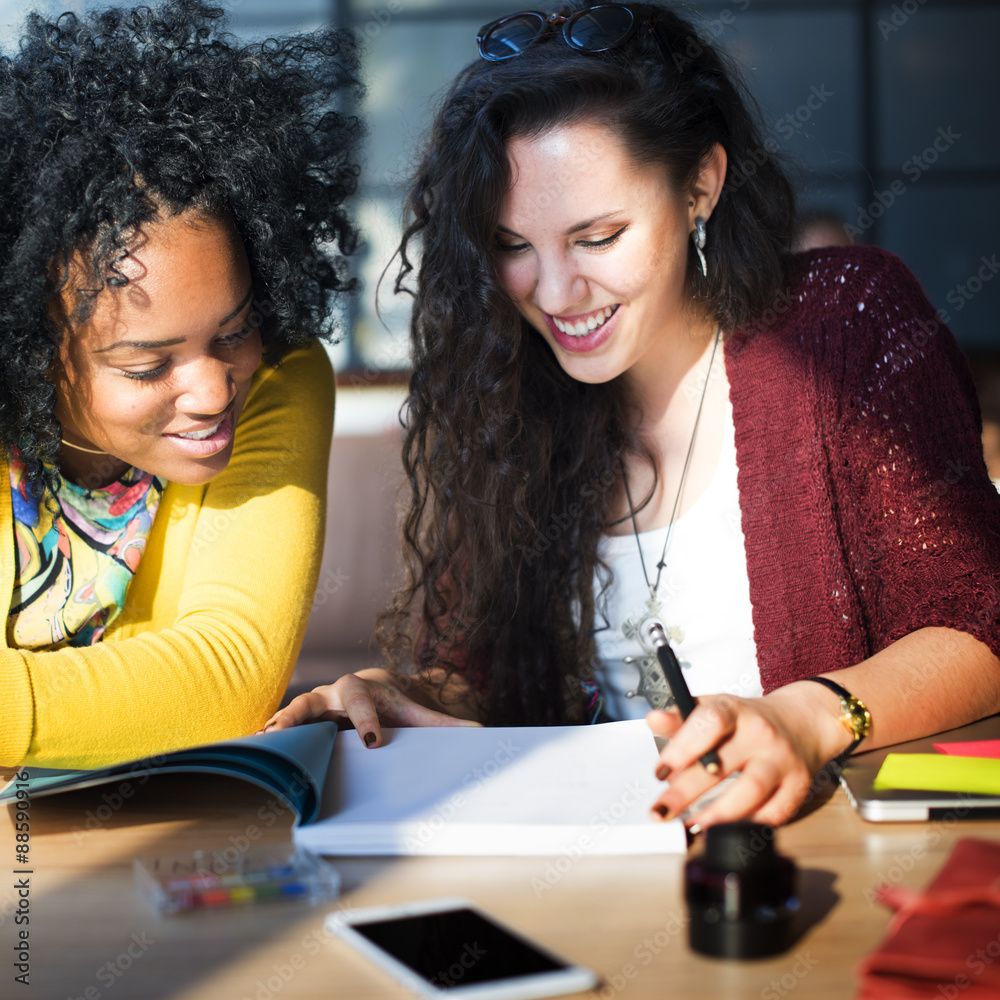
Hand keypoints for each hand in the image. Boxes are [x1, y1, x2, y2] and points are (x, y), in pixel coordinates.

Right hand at [258, 668, 480, 747]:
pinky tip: (252, 754)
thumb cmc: (392, 703)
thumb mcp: (414, 711)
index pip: (362, 700)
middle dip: (298, 715)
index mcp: (360, 689)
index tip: (373, 741)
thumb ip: (442, 723)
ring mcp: (311, 708)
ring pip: (289, 715)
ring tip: (259, 746)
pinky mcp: (299, 724)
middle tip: (285, 732)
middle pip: (311, 700)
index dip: (366, 719)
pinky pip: (280, 730)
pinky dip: (268, 740)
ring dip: (274, 729)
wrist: (372, 689)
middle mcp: (330, 694)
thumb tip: (481, 731)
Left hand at [646, 684, 848, 828]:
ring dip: (717, 815)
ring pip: (750, 792)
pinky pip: (772, 813)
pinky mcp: (798, 786)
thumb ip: (681, 718)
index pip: (709, 722)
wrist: (799, 722)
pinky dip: (746, 824)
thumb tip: (653, 719)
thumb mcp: (714, 709)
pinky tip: (724, 827)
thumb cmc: (746, 720)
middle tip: (660, 812)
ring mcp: (782, 760)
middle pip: (722, 766)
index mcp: (735, 709)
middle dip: (685, 793)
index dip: (682, 747)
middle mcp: (761, 733)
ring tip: (691, 825)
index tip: (660, 771)